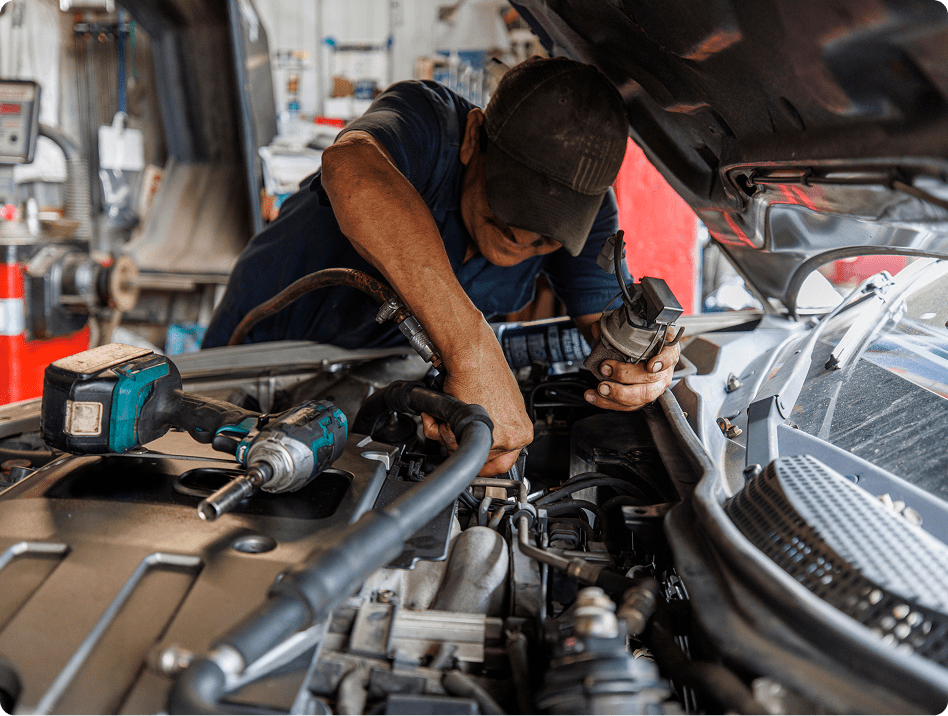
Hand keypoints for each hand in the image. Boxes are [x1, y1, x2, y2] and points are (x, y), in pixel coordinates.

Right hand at [421, 327, 532, 475]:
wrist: (473, 356)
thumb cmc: (484, 372)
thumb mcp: (500, 404)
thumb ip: (495, 427)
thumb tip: (481, 440)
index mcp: (522, 431)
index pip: (501, 464)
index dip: (480, 462)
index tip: (468, 457)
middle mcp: (514, 437)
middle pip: (478, 459)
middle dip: (457, 442)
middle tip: (452, 424)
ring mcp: (498, 437)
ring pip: (461, 450)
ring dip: (445, 433)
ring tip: (447, 414)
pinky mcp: (477, 432)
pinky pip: (450, 443)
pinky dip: (438, 428)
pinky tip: (442, 414)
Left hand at [583, 326, 680, 410]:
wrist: (630, 351)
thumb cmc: (635, 340)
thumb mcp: (628, 329)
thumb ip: (613, 328)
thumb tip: (597, 330)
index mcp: (665, 350)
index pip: (670, 354)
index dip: (663, 361)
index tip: (651, 365)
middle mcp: (663, 371)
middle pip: (651, 378)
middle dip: (626, 376)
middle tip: (606, 369)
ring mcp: (653, 387)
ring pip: (641, 396)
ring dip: (618, 394)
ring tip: (600, 388)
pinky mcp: (640, 400)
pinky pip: (627, 406)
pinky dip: (607, 402)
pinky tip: (592, 396)